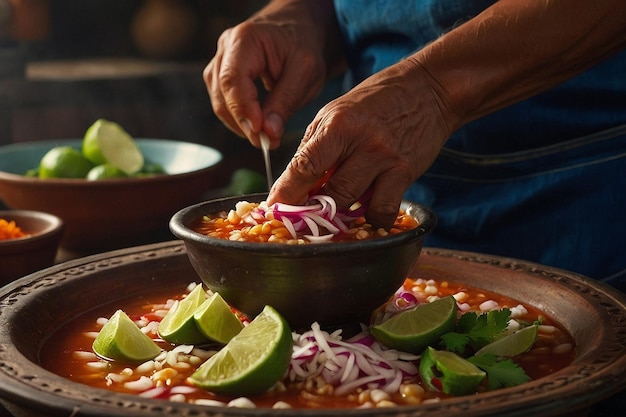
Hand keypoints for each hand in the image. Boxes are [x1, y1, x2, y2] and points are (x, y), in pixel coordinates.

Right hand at [203, 0, 339, 148]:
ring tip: (268, 138)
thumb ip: (286, 100)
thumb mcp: (305, 71)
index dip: (243, 110)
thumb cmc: (302, 46)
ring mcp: (220, 63)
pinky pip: (224, 104)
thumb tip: (269, 133)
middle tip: (268, 142)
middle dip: (244, 123)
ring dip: (242, 125)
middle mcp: (225, 49)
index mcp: (245, 39)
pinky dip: (241, 120)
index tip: (260, 132)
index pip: (233, 80)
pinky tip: (260, 128)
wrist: (297, 32)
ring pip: (220, 103)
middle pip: (222, 94)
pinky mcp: (222, 77)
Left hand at [268, 58, 457, 228]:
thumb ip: (314, 147)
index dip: (286, 193)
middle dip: (314, 207)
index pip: (304, 167)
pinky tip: (368, 209)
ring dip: (342, 211)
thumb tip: (292, 183)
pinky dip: (372, 217)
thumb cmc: (376, 101)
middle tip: (308, 212)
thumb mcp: (336, 113)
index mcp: (337, 125)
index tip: (273, 208)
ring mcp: (385, 159)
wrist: (428, 88)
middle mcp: (361, 142)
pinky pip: (383, 211)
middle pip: (328, 193)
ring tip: (339, 205)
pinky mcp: (406, 172)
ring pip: (353, 204)